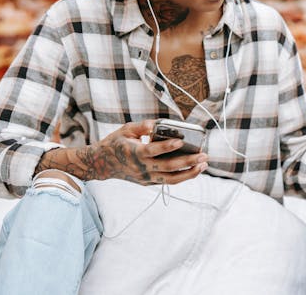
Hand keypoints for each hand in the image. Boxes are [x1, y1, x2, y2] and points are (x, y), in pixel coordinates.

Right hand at [38, 120, 208, 185]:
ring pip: (171, 179)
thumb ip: (142, 126)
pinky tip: (194, 169)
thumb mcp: (126, 130)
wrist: (102, 164)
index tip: (181, 142)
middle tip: (203, 155)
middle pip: (167, 168)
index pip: (153, 151)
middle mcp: (141, 168)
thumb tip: (156, 123)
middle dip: (187, 162)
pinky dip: (182, 176)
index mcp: (134, 152)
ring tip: (203, 165)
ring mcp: (145, 177)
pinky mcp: (148, 182)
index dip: (167, 147)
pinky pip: (167, 181)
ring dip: (189, 173)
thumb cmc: (116, 143)